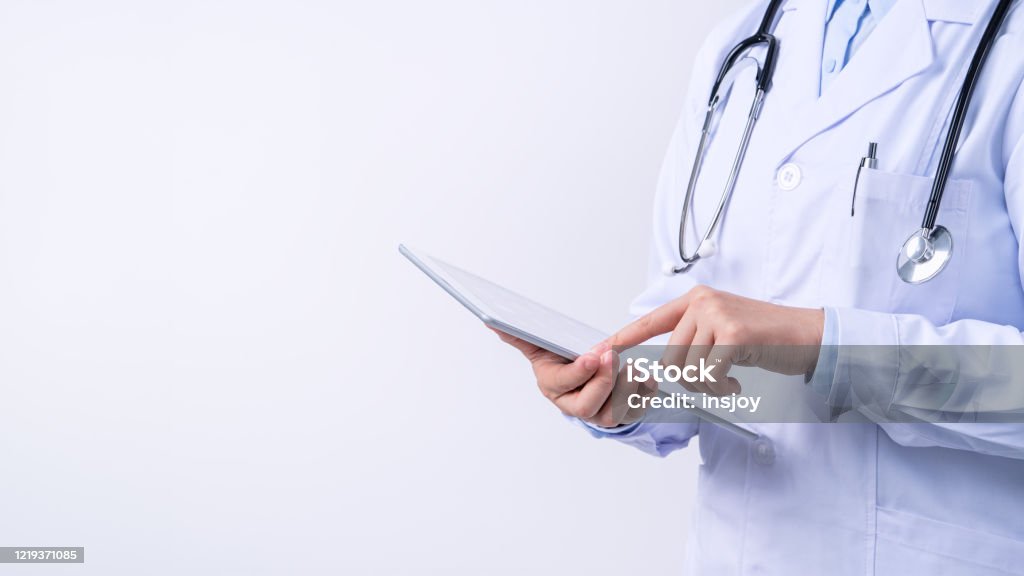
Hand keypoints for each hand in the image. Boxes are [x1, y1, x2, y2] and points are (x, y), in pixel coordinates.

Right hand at [493, 329, 655, 427]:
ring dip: (625, 391)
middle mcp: (573, 405)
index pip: (563, 384)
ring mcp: (597, 414)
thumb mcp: (540, 345)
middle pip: (587, 407)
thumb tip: (492, 322)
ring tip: (634, 366)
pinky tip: (648, 377)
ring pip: (612, 415)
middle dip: (603, 383)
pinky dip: (643, 397)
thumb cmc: (561, 358)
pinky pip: (634, 414)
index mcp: (552, 386)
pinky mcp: (620, 415)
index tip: (595, 354)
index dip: (579, 372)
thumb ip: (519, 335)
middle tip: (615, 357)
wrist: (585, 375)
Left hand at [605, 286, 823, 395]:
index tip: (595, 353)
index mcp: (695, 299)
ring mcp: (717, 315)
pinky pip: (708, 376)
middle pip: (669, 357)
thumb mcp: (722, 328)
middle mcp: (702, 302)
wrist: (808, 335)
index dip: (620, 340)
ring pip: (686, 369)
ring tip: (728, 381)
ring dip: (706, 387)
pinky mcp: (733, 334)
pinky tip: (738, 383)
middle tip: (716, 383)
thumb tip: (662, 364)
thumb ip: (693, 337)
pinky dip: (721, 389)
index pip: (648, 322)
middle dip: (688, 381)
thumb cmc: (765, 339)